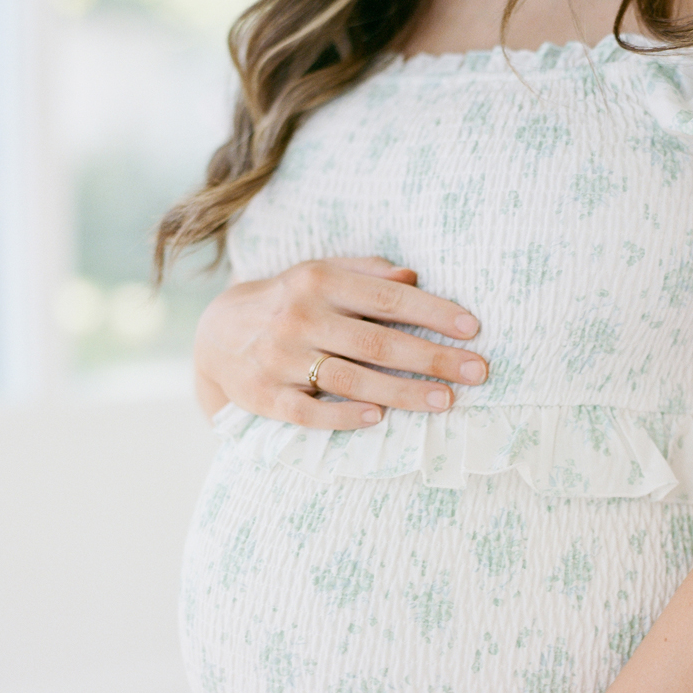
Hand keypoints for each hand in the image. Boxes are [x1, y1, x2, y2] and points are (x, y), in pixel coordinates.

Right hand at [193, 257, 487, 426]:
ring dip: (402, 392)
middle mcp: (299, 317)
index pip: (387, 299)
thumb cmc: (287, 302)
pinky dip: (343, 416)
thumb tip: (414, 277)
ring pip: (350, 379)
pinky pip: (309, 412)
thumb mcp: (319, 275)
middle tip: (477, 371)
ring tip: (445, 401)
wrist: (215, 336)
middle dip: (432, 358)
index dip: (433, 312)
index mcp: (318, 281)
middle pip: (377, 342)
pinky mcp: (266, 397)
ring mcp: (281, 359)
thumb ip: (366, 274)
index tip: (473, 328)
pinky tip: (378, 418)